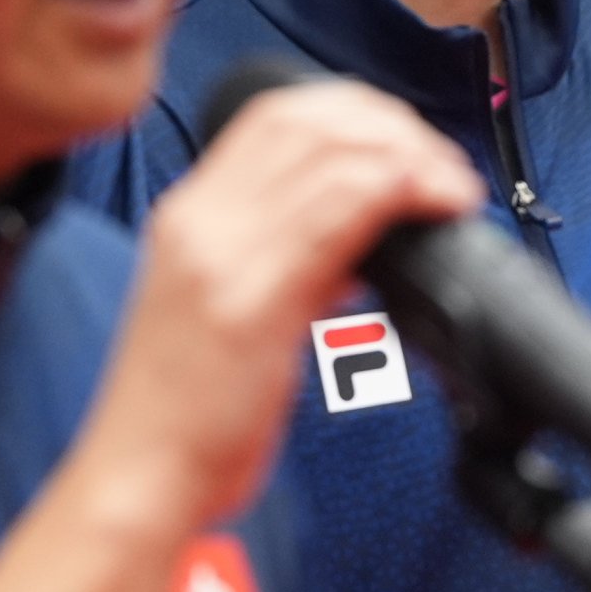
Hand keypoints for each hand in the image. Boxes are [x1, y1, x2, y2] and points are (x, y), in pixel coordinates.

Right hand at [84, 81, 482, 536]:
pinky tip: (432, 210)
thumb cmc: (189, 413)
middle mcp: (200, 222)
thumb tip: (359, 239)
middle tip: (444, 168)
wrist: (140, 478)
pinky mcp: (248, 302)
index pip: (275, 117)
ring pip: (327, 156)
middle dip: (393, 129)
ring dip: (409, 160)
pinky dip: (398, 195)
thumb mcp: (239, 313)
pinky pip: (334, 213)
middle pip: (306, 122)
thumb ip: (291, 264)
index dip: (357, 114)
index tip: (410, 145)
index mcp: (192, 218)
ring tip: (450, 192)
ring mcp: (220, 256)